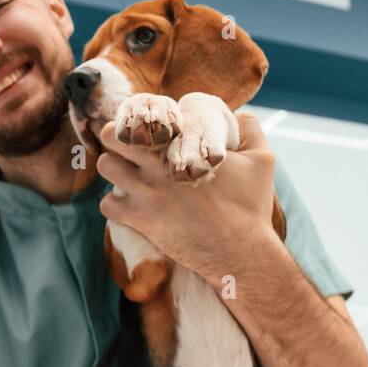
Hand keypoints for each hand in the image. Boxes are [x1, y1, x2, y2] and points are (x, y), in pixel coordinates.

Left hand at [95, 112, 278, 284]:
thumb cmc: (252, 206)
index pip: (146, 114)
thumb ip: (249, 128)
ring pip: (105, 166)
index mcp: (185, 144)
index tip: (146, 127)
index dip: (141, 117)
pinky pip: (107, 204)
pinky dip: (114, 203)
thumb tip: (237, 114)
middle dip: (116, 136)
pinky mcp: (142, 220)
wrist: (241, 253)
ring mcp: (148, 192)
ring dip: (113, 168)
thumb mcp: (262, 159)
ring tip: (127, 174)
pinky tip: (130, 205)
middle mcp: (160, 164)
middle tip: (126, 146)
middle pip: (112, 135)